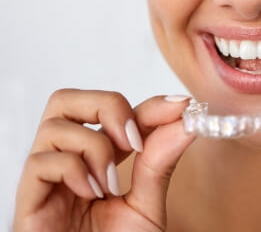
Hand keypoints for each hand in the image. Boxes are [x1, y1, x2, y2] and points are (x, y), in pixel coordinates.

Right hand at [12, 89, 194, 231]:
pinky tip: (91, 195)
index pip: (114, 113)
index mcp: (97, 161)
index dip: (147, 104)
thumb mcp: (147, 206)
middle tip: (134, 140)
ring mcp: (45, 181)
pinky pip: (40, 162)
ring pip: (55, 125)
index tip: (181, 106)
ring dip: (95, 148)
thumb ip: (161, 163)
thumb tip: (186, 120)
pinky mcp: (27, 203)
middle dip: (107, 106)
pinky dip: (73, 171)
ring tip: (111, 186)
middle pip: (68, 100)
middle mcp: (68, 163)